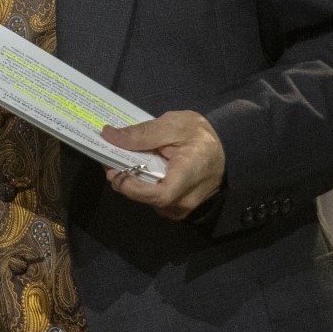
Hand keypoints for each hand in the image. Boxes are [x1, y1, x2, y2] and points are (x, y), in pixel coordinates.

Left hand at [100, 111, 224, 219]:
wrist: (223, 149)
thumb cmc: (200, 135)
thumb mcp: (174, 124)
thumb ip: (143, 133)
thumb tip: (109, 135)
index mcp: (190, 177)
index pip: (161, 195)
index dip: (134, 188)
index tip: (114, 172)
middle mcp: (187, 199)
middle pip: (148, 199)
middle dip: (124, 180)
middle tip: (108, 160)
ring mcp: (182, 207)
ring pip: (148, 201)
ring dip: (130, 183)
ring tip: (119, 161)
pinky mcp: (177, 206)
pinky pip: (153, 201)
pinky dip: (140, 186)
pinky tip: (133, 169)